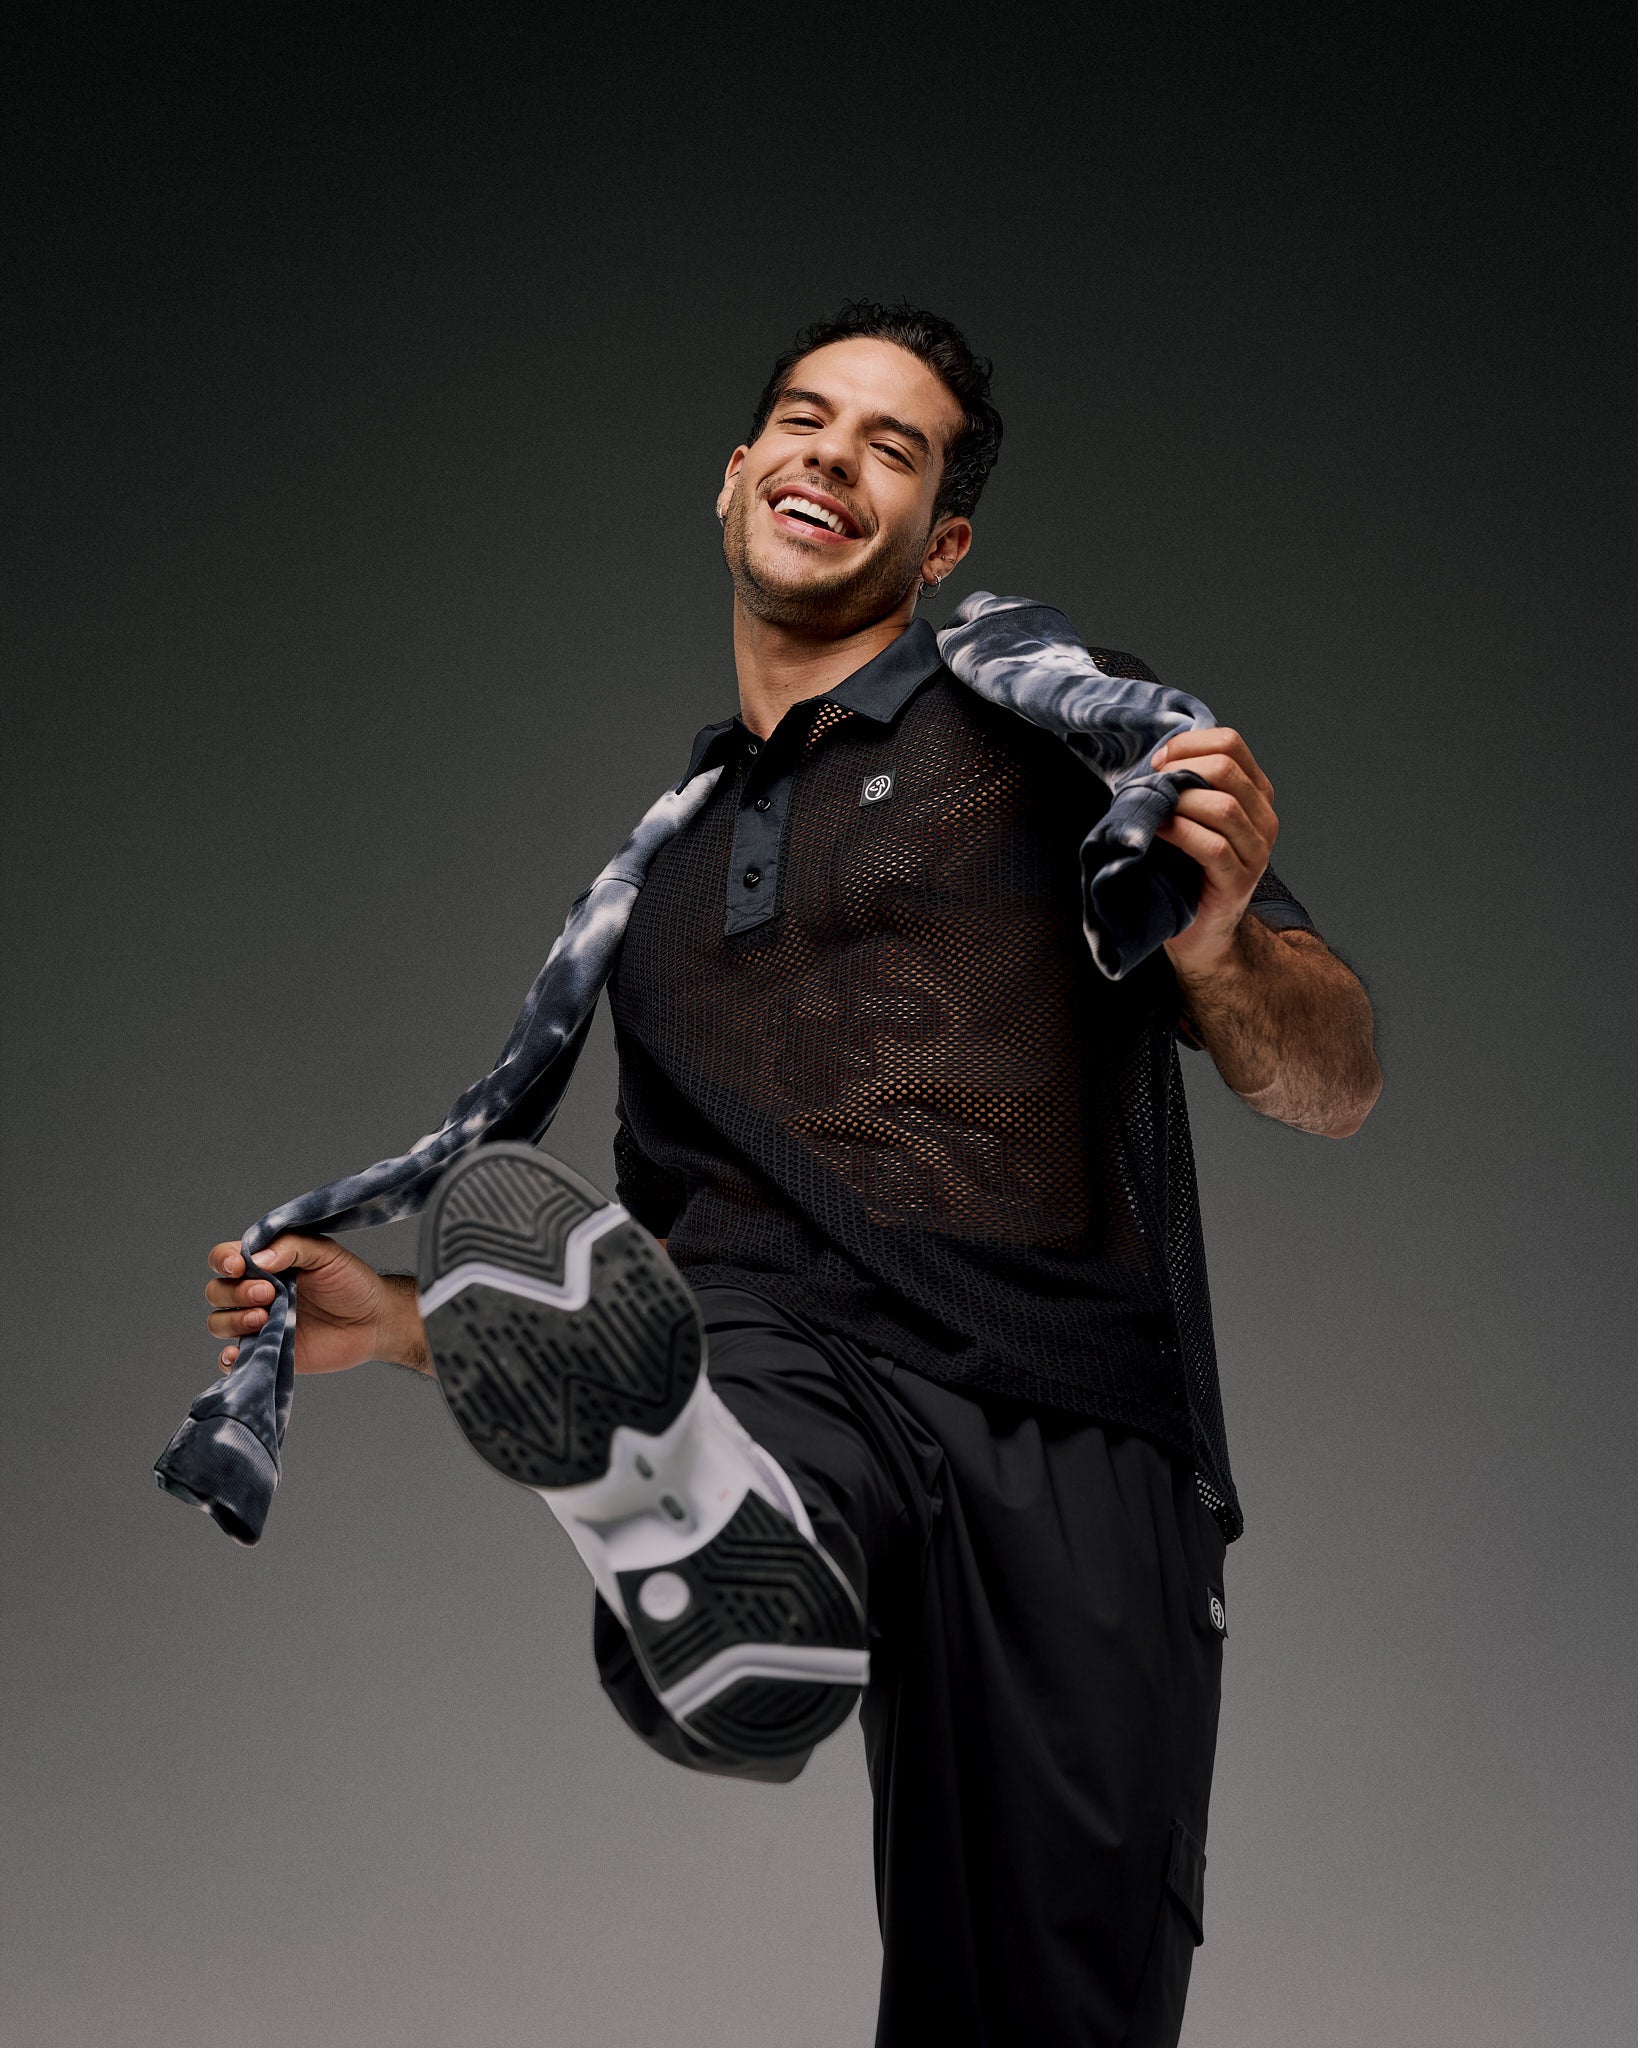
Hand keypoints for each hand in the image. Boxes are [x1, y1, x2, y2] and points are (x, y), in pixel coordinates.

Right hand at [205, 1235, 426, 1375]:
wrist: (374, 1321)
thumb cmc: (352, 1283)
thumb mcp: (326, 1254)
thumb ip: (293, 1247)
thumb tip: (257, 1258)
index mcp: (266, 1264)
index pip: (225, 1258)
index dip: (224, 1260)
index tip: (240, 1266)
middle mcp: (256, 1293)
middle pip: (217, 1291)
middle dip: (235, 1292)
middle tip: (269, 1293)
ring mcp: (259, 1324)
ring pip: (218, 1323)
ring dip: (232, 1320)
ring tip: (264, 1318)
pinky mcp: (267, 1352)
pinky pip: (231, 1360)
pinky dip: (228, 1358)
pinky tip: (239, 1353)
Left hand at [1150, 727, 1279, 972]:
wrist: (1202, 932)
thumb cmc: (1186, 870)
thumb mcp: (1190, 817)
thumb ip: (1185, 785)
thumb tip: (1153, 758)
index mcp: (1254, 794)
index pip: (1231, 743)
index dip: (1189, 744)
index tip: (1158, 761)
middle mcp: (1264, 818)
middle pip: (1227, 769)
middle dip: (1181, 769)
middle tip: (1151, 784)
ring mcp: (1256, 851)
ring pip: (1224, 807)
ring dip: (1180, 801)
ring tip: (1153, 808)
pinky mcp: (1239, 881)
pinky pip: (1213, 846)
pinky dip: (1181, 833)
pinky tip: (1158, 831)